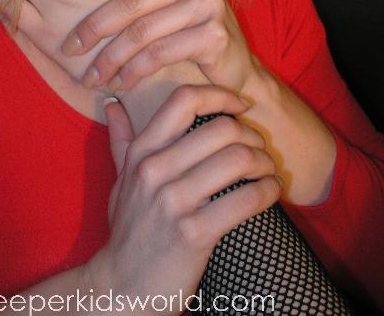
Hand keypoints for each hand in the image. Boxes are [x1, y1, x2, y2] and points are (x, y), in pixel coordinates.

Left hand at [59, 0, 261, 96]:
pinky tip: (120, 84)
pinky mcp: (215, 35)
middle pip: (133, 1)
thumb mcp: (167, 5)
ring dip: (110, 59)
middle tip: (69, 48)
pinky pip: (159, 53)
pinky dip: (133, 71)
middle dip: (95, 28)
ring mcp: (211, 3)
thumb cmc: (191, 37)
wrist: (237, 73)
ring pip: (142, 31)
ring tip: (92, 78)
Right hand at [85, 84, 280, 311]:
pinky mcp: (194, 233)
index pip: (183, 101)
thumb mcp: (120, 181)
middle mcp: (154, 170)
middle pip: (221, 128)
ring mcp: (173, 201)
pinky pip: (246, 199)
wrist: (122, 288)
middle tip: (259, 148)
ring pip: (238, 159)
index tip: (239, 105)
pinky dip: (268, 191)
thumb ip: (121, 140)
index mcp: (141, 152)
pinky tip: (270, 191)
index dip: (219, 95)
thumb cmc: (128, 231)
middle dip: (251, 135)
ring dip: (264, 162)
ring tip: (267, 170)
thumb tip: (113, 103)